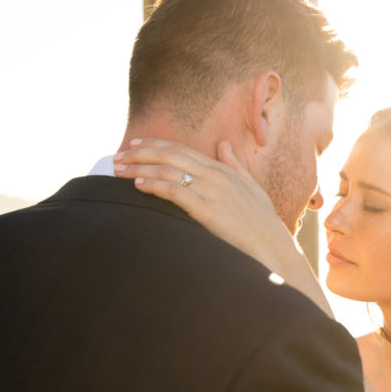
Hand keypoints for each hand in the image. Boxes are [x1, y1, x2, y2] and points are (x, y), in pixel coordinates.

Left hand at [113, 138, 290, 268]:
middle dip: (140, 153)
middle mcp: (216, 176)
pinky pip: (175, 192)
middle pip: (171, 155)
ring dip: (139, 169)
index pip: (183, 149)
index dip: (156, 144)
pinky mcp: (208, 210)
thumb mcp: (252, 187)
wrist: (273, 247)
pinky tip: (137, 185)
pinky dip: (154, 186)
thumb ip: (235, 165)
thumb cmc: (263, 222)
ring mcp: (213, 192)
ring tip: (117, 170)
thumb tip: (224, 144)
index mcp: (224, 170)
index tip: (135, 144)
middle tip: (117, 156)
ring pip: (168, 171)